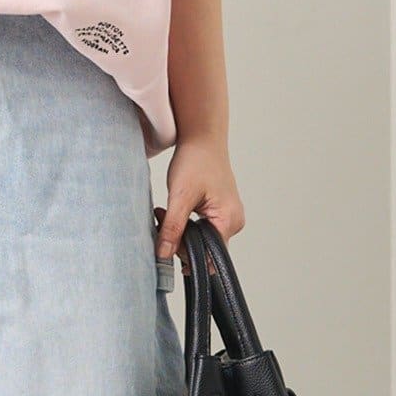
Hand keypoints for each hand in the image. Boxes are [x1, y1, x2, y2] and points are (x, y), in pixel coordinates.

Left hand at [153, 133, 244, 272]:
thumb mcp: (180, 196)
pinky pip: (201, 229)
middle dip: (178, 239)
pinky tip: (174, 210)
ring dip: (179, 230)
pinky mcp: (219, 212)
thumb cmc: (196, 161)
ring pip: (200, 239)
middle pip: (204, 250)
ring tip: (166, 211)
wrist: (201, 138)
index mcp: (229, 221)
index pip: (208, 256)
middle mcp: (233, 222)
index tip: (166, 237)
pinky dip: (184, 223)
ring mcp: (228, 217)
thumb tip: (163, 254)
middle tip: (161, 219)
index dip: (184, 253)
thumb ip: (172, 227)